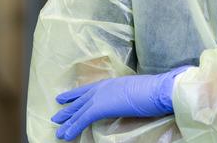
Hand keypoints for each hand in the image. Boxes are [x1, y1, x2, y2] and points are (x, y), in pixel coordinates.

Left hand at [51, 66, 191, 140]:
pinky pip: (82, 119)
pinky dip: (73, 127)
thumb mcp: (137, 92)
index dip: (76, 94)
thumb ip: (127, 96)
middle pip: (81, 99)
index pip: (90, 88)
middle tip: (57, 114)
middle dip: (69, 108)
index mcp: (113, 82)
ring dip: (68, 121)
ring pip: (79, 110)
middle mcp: (104, 86)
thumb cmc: (155, 91)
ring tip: (57, 129)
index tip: (65, 97)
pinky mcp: (101, 106)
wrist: (159, 90)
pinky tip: (65, 135)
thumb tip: (126, 100)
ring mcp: (102, 95)